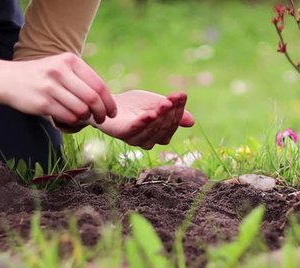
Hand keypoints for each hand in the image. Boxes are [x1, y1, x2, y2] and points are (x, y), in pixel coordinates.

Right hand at [1, 53, 116, 123]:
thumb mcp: (61, 67)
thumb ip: (81, 77)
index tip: (112, 112)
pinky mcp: (42, 102)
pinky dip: (73, 121)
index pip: (98, 84)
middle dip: (101, 113)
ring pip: (81, 110)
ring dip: (86, 118)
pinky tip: (71, 119)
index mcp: (70, 60)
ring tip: (83, 118)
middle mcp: (60, 71)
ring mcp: (50, 87)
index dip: (109, 102)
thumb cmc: (41, 76)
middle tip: (102, 119)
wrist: (8, 79)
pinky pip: (68, 117)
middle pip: (92, 98)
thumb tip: (106, 98)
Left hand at [77, 90, 194, 149]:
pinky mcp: (122, 134)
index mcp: (159, 135)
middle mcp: (149, 141)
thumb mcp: (156, 104)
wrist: (108, 102)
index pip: (173, 124)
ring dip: (160, 117)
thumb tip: (192, 122)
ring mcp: (136, 139)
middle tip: (173, 98)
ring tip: (164, 103)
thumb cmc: (133, 105)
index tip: (181, 94)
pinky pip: (136, 130)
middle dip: (170, 113)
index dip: (179, 110)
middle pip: (165, 128)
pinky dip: (144, 122)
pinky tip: (150, 113)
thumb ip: (171, 110)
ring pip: (153, 131)